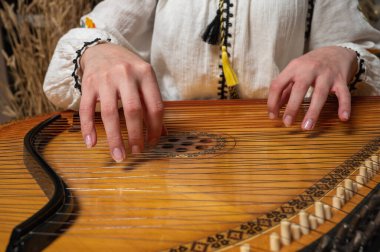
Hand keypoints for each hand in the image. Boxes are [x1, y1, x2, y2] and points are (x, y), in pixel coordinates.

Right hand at [79, 43, 163, 161]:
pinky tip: (91, 144)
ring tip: (118, 155)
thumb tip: (162, 133)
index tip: (152, 142)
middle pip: (133, 111)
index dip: (156, 128)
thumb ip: (152, 102)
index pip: (155, 106)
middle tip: (137, 152)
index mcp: (145, 73)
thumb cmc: (129, 69)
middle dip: (136, 136)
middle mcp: (126, 74)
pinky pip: (87, 110)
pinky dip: (88, 128)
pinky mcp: (88, 84)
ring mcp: (105, 79)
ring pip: (110, 113)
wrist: (102, 49)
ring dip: (114, 138)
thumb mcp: (145, 79)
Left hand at [267, 46, 357, 129]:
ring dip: (313, 111)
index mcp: (294, 67)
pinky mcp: (341, 80)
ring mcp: (326, 74)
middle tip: (287, 123)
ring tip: (307, 127)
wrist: (335, 51)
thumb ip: (285, 89)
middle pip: (300, 89)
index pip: (278, 84)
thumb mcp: (294, 72)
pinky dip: (344, 106)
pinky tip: (343, 118)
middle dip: (292, 107)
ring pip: (320, 94)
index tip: (272, 116)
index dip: (273, 101)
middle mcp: (310, 69)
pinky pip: (344, 94)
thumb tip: (274, 109)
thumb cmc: (309, 65)